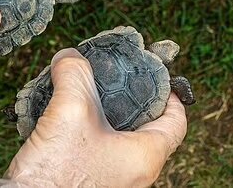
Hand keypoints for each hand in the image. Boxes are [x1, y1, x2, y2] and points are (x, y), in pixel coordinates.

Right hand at [0, 49, 186, 186]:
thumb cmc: (56, 174)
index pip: (176, 122)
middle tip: (115, 80)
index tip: (159, 77)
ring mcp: (113, 182)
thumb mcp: (69, 111)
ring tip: (83, 95)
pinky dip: (85, 133)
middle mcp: (135, 173)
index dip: (171, 94)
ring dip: (102, 116)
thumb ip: (74, 74)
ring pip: (117, 140)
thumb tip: (70, 57)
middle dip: (130, 100)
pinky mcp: (89, 184)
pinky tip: (63, 120)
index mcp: (145, 156)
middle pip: (145, 127)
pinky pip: (96, 153)